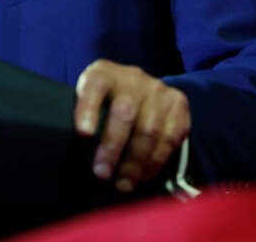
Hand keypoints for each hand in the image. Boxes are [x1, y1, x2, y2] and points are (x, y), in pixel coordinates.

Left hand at [74, 59, 190, 192]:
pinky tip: (143, 175)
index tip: (84, 132)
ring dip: (135, 163)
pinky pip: (169, 138)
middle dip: (112, 148)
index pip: (94, 85)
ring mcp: (157, 89)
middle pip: (124, 113)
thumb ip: (84, 116)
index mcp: (103, 73)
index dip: (88, 108)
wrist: (140, 88)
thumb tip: (78, 153)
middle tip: (102, 173)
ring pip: (149, 130)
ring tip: (123, 183)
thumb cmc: (106, 101)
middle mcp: (132, 77)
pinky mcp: (177, 104)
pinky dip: (155, 161)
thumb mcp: (90, 100)